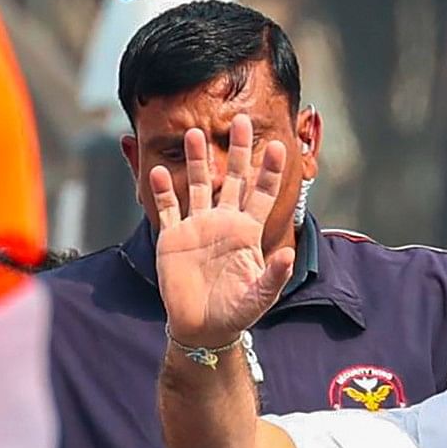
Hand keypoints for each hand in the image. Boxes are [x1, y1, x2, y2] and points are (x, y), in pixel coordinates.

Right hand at [149, 119, 295, 351]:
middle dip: (238, 150)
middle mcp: (223, 222)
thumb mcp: (260, 297)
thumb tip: (288, 257)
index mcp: (247, 232)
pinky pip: (168, 207)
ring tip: (195, 133)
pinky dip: (163, 190)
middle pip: (232, 178)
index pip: (262, 194)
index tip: (278, 147)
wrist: (202, 327)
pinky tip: (159, 171)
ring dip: (196, 160)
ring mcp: (197, 226)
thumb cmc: (236, 312)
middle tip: (242, 120)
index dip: (270, 172)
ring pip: (197, 184)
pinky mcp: (173, 236)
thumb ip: (274, 276)